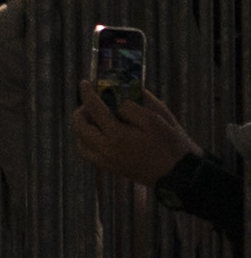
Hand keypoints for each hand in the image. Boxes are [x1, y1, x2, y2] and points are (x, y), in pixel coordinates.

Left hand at [75, 84, 197, 187]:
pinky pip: (89, 155)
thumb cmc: (169, 144)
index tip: (85, 83)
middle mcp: (106, 149)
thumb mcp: (154, 119)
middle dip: (81, 111)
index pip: (94, 109)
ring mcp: (107, 162)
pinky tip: (101, 135)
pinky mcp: (112, 169)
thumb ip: (132, 106)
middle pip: (80, 127)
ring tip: (95, 119)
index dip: (87, 93)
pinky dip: (87, 142)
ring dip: (83, 128)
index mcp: (116, 135)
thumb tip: (118, 99)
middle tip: (92, 103)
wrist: (177, 174)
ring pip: (81, 143)